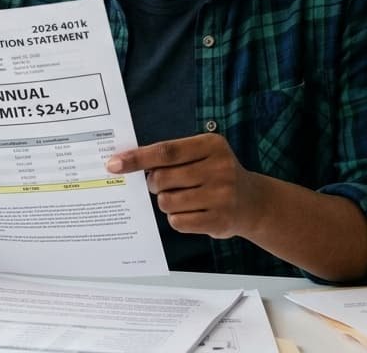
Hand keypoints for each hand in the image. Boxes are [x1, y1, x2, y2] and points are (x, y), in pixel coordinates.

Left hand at [106, 133, 260, 239]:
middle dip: (153, 183)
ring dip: (166, 201)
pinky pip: (177, 221)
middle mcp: (219, 168)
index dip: (137, 158)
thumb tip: (125, 163)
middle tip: (161, 184)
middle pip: (162, 178)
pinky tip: (193, 212)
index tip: (114, 164)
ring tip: (183, 198)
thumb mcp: (201, 154)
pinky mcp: (219, 221)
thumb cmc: (215, 174)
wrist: (252, 202)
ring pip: (166, 202)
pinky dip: (177, 217)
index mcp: (211, 145)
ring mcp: (221, 196)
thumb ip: (169, 156)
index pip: (165, 151)